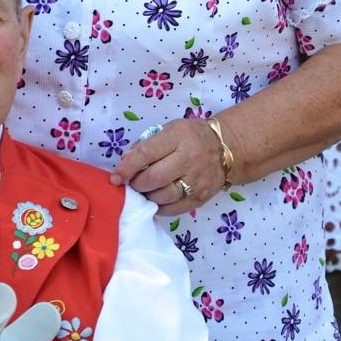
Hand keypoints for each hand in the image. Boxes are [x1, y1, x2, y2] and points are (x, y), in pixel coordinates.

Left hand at [110, 118, 228, 212]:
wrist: (226, 149)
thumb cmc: (191, 137)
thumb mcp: (169, 130)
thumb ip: (146, 144)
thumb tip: (125, 163)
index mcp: (178, 138)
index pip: (146, 154)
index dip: (127, 167)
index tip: (115, 177)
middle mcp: (188, 159)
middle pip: (154, 179)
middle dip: (136, 184)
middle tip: (131, 183)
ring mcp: (196, 181)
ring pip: (163, 197)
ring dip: (146, 196)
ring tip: (144, 190)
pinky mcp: (200, 198)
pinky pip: (173, 209)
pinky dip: (159, 207)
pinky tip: (155, 200)